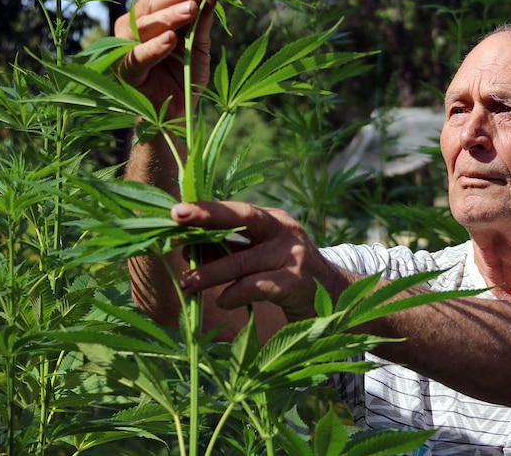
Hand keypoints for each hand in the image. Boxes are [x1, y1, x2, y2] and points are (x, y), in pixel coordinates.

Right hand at [114, 0, 214, 118]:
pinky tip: (170, 40)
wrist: (180, 112)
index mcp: (149, 13)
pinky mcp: (126, 71)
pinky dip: (154, 47)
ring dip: (168, 16)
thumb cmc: (188, 74)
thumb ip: (202, 22)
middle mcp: (132, 25)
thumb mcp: (199, 45)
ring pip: (141, 25)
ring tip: (190, 11)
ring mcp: (125, 47)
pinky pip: (137, 56)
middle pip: (148, 2)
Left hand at [172, 201, 348, 321]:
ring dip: (209, 272)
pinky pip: (255, 286)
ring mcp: (292, 255)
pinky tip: (222, 301)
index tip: (176, 210)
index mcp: (274, 221)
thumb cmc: (288, 276)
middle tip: (176, 216)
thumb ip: (232, 250)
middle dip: (209, 215)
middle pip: (244, 217)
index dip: (207, 208)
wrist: (334, 299)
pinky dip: (234, 294)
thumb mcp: (262, 257)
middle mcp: (285, 231)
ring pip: (242, 259)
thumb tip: (187, 245)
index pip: (237, 209)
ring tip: (186, 283)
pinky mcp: (295, 282)